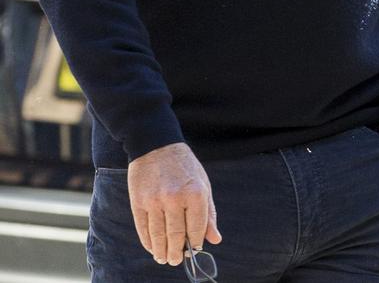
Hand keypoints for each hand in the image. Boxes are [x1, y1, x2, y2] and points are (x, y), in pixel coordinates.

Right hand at [127, 142, 220, 266]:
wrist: (156, 143)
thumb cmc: (184, 165)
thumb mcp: (203, 183)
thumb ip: (209, 213)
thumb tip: (215, 239)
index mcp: (195, 193)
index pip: (196, 229)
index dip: (195, 243)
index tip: (193, 250)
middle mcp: (175, 198)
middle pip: (176, 236)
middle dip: (177, 252)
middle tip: (176, 260)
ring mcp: (155, 200)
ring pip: (159, 236)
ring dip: (162, 252)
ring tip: (164, 258)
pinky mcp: (138, 201)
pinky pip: (143, 229)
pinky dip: (148, 242)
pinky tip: (153, 247)